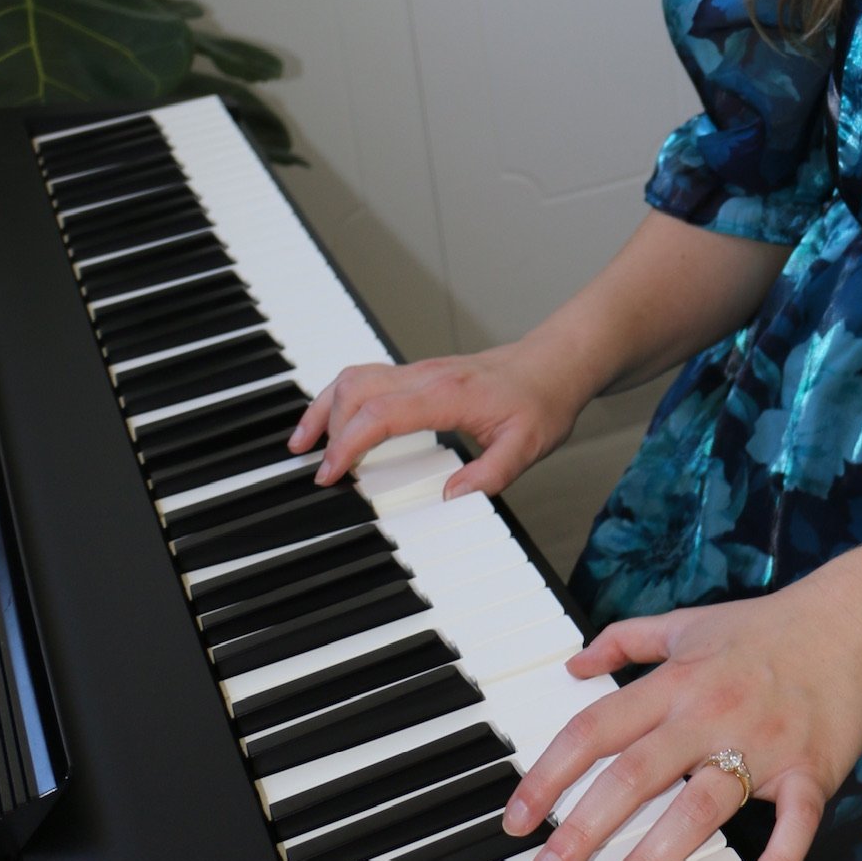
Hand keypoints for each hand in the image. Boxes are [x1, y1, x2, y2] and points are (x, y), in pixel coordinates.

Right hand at [288, 343, 583, 497]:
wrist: (557, 362)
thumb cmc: (542, 399)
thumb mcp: (528, 446)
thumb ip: (490, 474)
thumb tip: (449, 498)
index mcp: (447, 394)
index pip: (381, 414)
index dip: (349, 444)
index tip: (330, 473)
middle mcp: (427, 376)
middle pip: (357, 388)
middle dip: (324, 425)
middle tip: (310, 465)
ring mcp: (422, 371)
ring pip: (357, 376)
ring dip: (326, 405)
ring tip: (304, 441)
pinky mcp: (421, 374)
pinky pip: (370, 377)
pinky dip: (343, 398)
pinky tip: (337, 419)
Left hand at [500, 580, 861, 860]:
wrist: (853, 624)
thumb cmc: (766, 630)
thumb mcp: (687, 624)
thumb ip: (625, 640)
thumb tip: (572, 664)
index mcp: (677, 681)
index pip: (597, 728)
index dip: (549, 774)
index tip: (517, 820)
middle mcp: (710, 712)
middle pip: (635, 775)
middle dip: (583, 830)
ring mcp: (762, 743)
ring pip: (699, 807)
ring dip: (652, 860)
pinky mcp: (810, 771)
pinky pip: (793, 824)